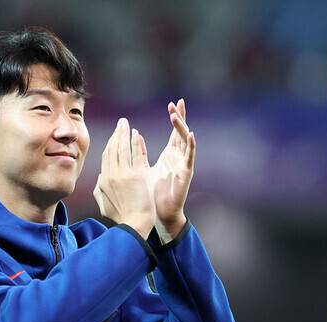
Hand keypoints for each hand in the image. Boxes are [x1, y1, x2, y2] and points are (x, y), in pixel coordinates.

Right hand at [94, 118, 154, 238]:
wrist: (134, 224)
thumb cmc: (121, 217)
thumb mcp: (103, 204)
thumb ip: (99, 189)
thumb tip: (100, 177)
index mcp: (103, 181)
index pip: (106, 156)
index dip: (111, 143)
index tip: (115, 135)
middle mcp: (111, 175)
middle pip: (113, 149)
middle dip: (117, 133)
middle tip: (121, 122)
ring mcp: (124, 174)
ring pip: (123, 148)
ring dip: (124, 133)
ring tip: (126, 124)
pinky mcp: (137, 175)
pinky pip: (136, 154)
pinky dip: (135, 142)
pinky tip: (136, 133)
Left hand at [148, 98, 194, 242]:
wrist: (158, 214)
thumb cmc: (151, 196)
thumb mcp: (141, 170)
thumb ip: (139, 155)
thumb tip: (135, 138)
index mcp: (169, 156)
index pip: (172, 132)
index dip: (174, 118)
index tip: (172, 103)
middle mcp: (178, 158)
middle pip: (180, 133)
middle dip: (180, 117)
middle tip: (178, 102)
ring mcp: (183, 165)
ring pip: (185, 141)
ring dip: (182, 127)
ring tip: (176, 114)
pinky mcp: (186, 174)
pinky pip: (190, 157)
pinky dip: (191, 146)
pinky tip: (191, 135)